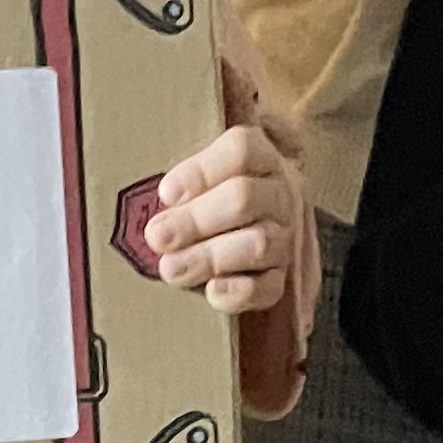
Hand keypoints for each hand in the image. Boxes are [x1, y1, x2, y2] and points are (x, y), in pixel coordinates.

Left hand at [142, 119, 299, 313]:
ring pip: (257, 243)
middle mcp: (279, 195)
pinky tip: (211, 291)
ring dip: (208, 257)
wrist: (251, 238)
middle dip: (195, 220)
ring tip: (171, 268)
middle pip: (243, 198)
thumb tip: (158, 210)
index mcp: (260, 160)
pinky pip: (267, 287)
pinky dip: (238, 291)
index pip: (240, 151)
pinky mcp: (281, 279)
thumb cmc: (212, 203)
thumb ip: (182, 187)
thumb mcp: (202, 180)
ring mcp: (284, 238)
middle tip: (157, 237)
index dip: (200, 171)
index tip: (166, 193)